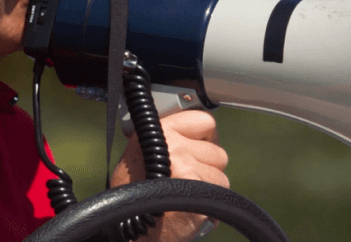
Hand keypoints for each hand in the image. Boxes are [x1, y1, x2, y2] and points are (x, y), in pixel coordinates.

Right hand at [110, 110, 228, 241]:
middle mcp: (172, 144)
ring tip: (185, 198)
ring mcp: (185, 165)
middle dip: (208, 170)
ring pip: (221, 176)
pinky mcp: (196, 188)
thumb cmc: (133, 199)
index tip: (199, 151)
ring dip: (209, 190)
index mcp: (158, 131)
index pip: (203, 121)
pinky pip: (221, 195)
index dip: (206, 139)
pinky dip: (211, 207)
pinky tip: (190, 211)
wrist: (129, 232)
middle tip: (188, 182)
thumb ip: (169, 140)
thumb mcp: (140, 157)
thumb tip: (200, 133)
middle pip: (218, 152)